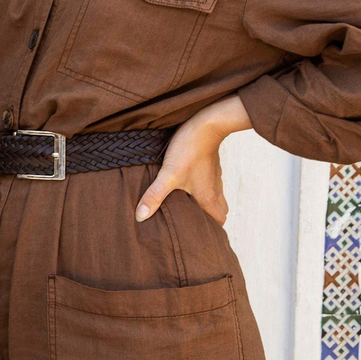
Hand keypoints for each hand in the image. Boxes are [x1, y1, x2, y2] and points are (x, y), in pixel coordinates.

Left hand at [135, 95, 251, 224]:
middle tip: (194, 222)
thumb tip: (140, 217)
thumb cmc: (189, 150)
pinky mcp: (210, 163)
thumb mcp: (168, 174)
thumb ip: (155, 196)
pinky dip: (203, 187)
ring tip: (189, 206)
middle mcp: (215, 189)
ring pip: (216, 195)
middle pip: (220, 210)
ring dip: (207, 202)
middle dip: (211, 219)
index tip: (201, 236)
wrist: (206, 124)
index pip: (218, 221)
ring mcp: (214, 175)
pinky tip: (189, 183)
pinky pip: (211, 181)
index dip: (212, 230)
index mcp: (208, 197)